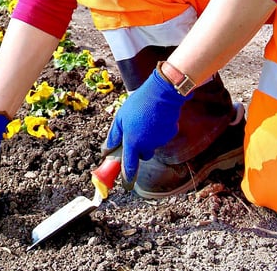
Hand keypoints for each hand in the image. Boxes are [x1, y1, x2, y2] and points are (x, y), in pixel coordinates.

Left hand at [104, 69, 189, 186]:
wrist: (162, 93)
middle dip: (138, 149)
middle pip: (142, 155)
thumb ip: (114, 136)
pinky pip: (162, 136)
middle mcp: (147, 145)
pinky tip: (156, 118)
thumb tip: (107, 150)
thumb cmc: (137, 104)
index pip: (129, 165)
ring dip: (148, 138)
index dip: (127, 175)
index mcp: (132, 141)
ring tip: (146, 119)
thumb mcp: (120, 118)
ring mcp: (159, 140)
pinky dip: (159, 131)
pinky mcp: (169, 134)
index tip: (126, 183)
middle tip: (136, 134)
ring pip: (152, 145)